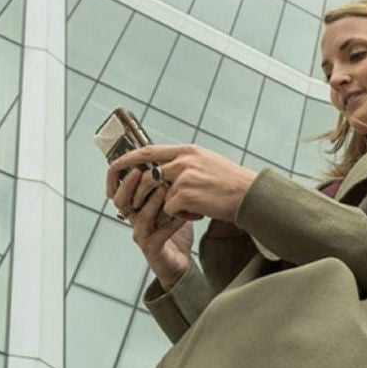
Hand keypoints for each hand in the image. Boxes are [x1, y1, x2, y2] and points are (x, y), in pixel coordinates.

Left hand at [106, 144, 257, 222]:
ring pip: (159, 196)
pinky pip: (170, 210)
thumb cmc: (232, 183)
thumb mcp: (208, 163)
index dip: (129, 160)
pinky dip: (182, 216)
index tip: (115, 168)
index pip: (148, 151)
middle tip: (132, 204)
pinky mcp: (186, 194)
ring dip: (167, 207)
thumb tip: (166, 168)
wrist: (250, 195)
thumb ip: (186, 163)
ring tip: (188, 208)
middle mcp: (183, 160)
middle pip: (146, 175)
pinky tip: (200, 213)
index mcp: (187, 151)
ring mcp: (184, 177)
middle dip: (136, 191)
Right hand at [110, 165, 194, 288]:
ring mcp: (142, 234)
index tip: (130, 160)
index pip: (118, 188)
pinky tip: (184, 215)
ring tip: (165, 188)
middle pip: (121, 200)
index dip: (118, 175)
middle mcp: (134, 220)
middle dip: (129, 184)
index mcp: (135, 206)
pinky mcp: (153, 248)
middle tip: (141, 171)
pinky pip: (160, 233)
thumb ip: (165, 183)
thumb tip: (169, 157)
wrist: (182, 260)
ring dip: (152, 200)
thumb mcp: (169, 202)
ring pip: (140, 215)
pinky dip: (173, 222)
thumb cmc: (174, 230)